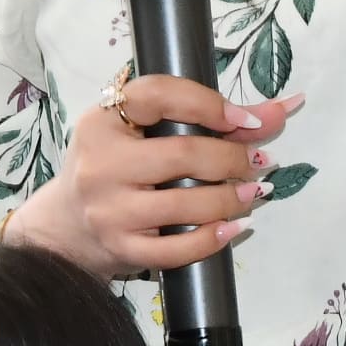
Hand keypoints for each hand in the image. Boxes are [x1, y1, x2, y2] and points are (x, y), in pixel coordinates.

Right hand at [7, 76, 302, 279]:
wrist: (63, 226)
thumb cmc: (112, 168)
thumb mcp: (142, 133)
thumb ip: (209, 119)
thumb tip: (281, 110)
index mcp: (103, 120)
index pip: (159, 95)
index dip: (209, 104)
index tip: (245, 120)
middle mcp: (101, 164)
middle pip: (182, 154)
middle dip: (232, 158)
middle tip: (258, 162)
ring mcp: (108, 211)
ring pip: (185, 203)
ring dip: (231, 199)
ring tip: (252, 193)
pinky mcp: (120, 249)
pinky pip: (177, 249)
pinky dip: (213, 238)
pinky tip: (233, 227)